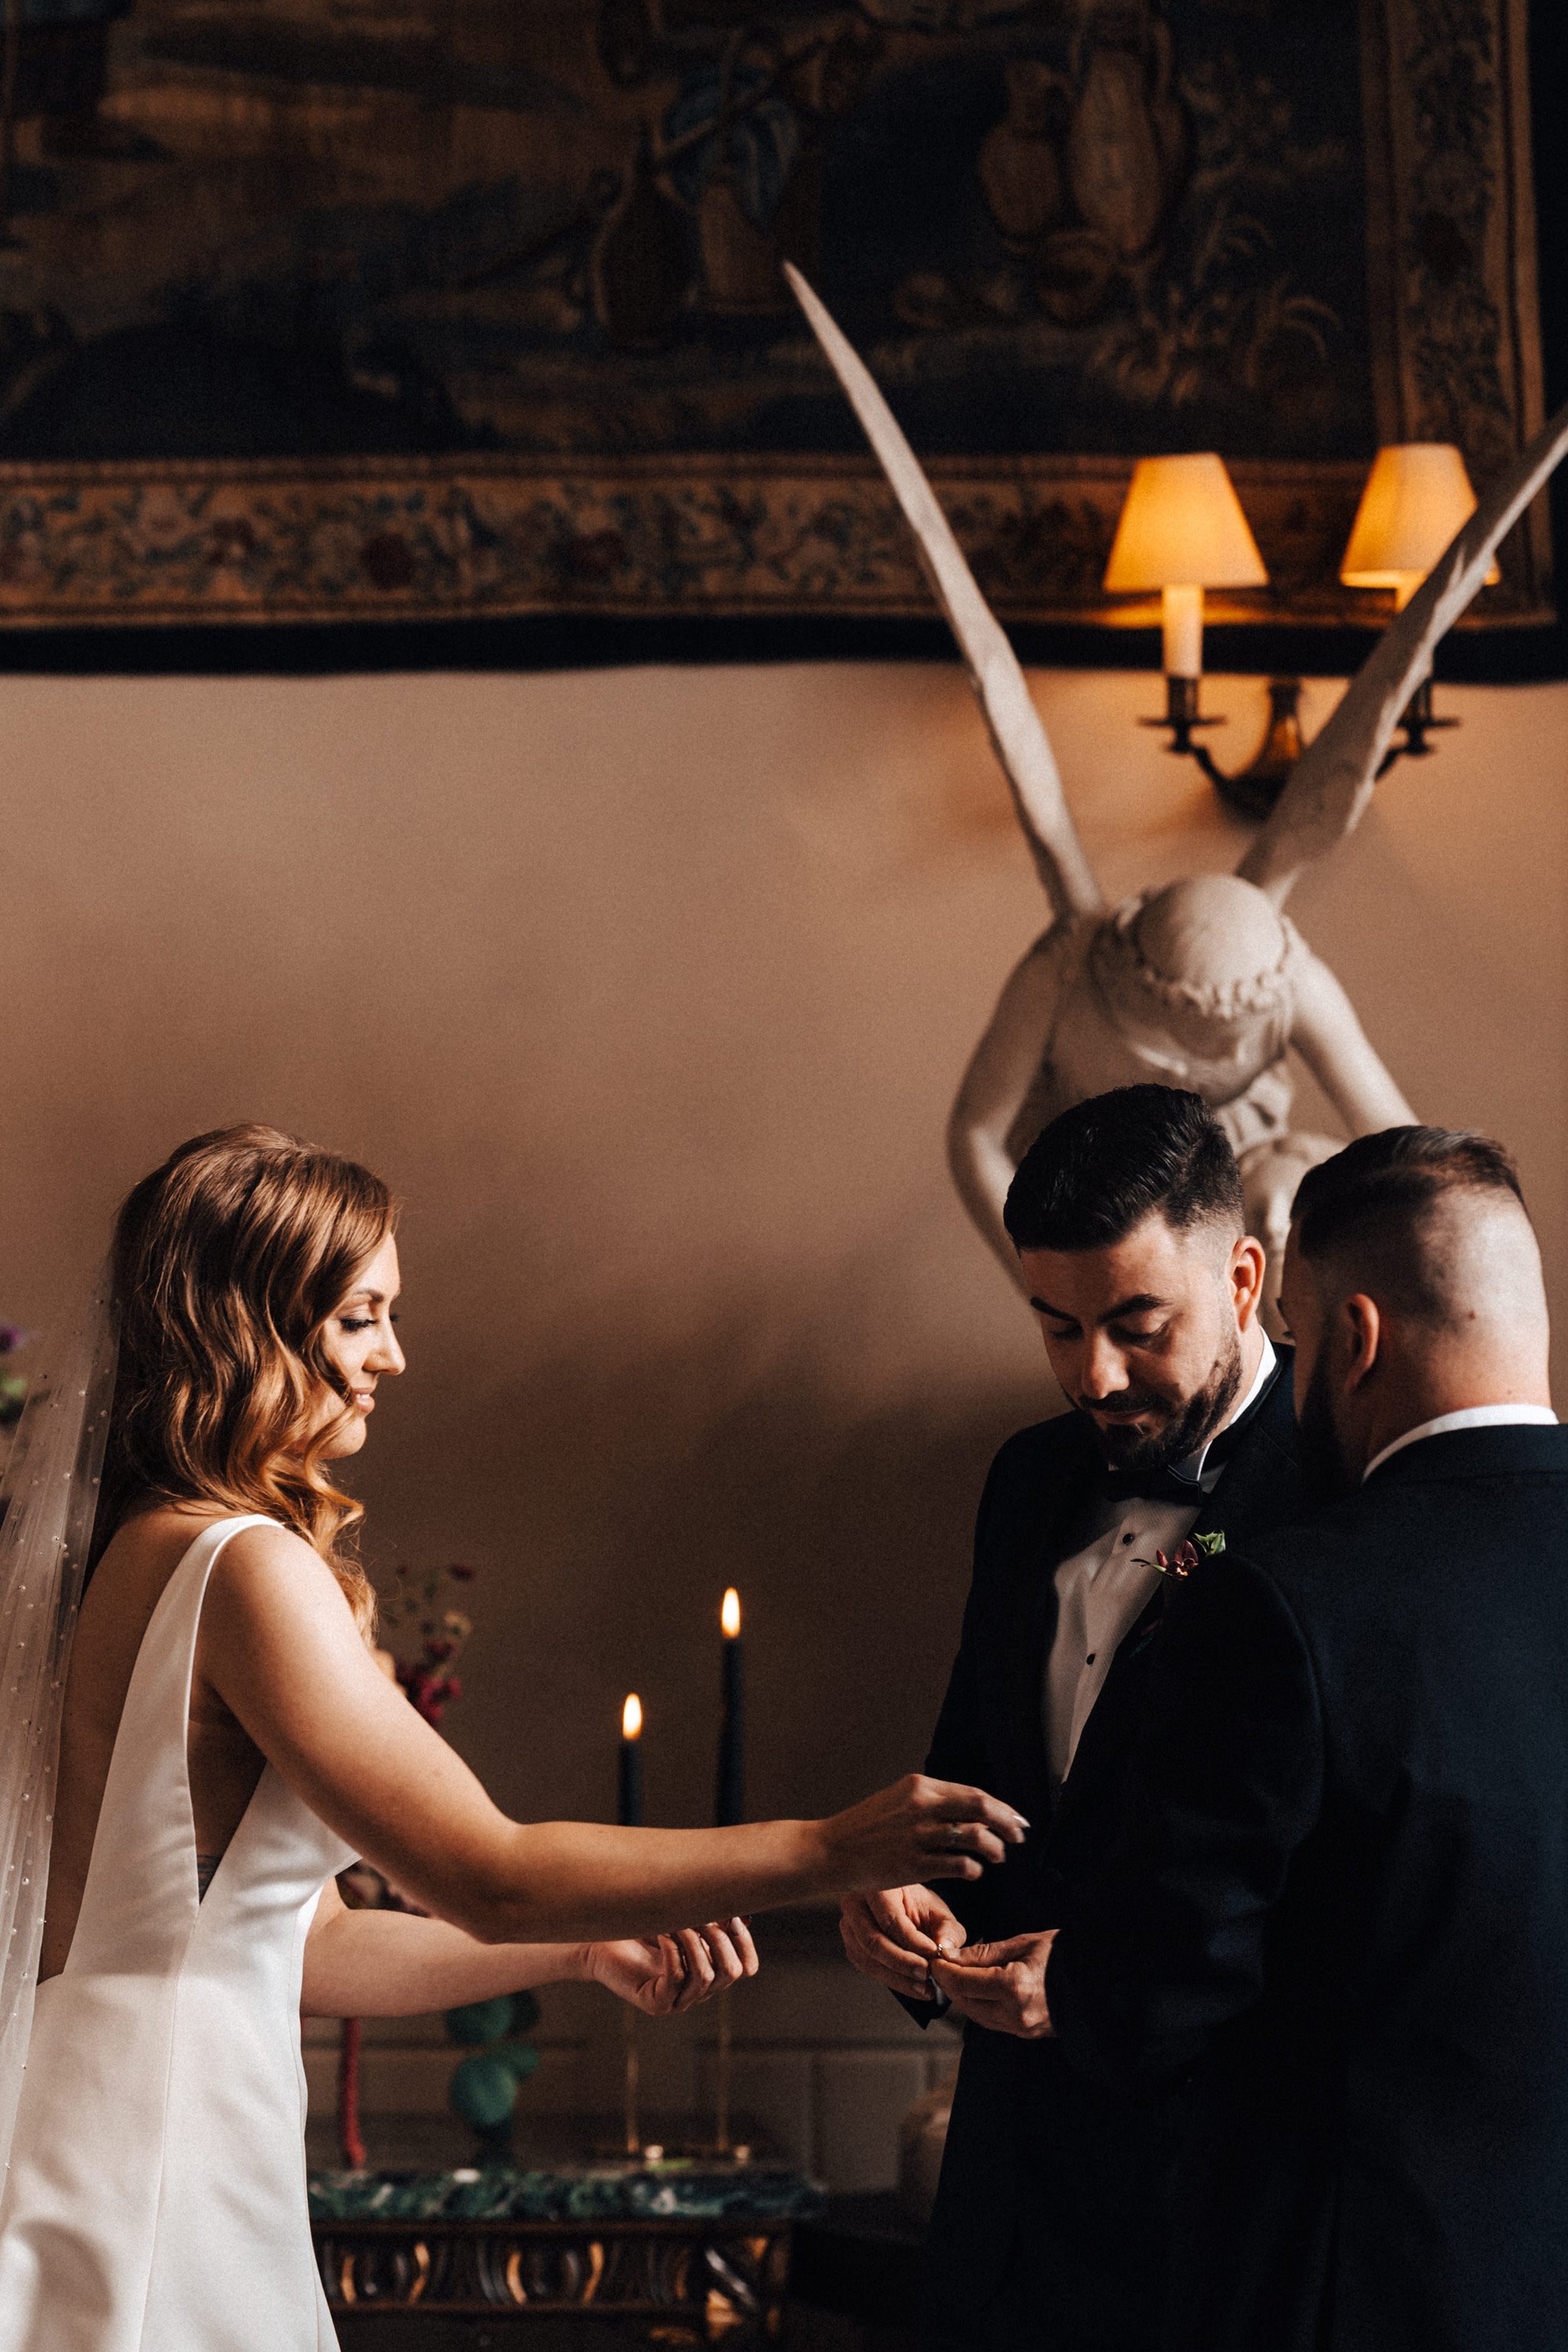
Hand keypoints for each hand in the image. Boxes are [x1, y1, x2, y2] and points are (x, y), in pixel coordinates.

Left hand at [585, 1919, 758, 2015]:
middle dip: (720, 1939)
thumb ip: (712, 1920)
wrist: (602, 1940)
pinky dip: (672, 1951)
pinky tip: (661, 1934)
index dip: (744, 1941)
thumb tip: (744, 1917)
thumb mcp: (684, 1919)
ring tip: (676, 1922)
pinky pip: (676, 1979)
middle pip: (732, 1972)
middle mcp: (698, 1991)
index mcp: (711, 1970)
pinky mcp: (655, 2004)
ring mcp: (678, 2001)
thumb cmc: (643, 1926)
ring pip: (706, 1977)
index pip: (747, 1967)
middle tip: (699, 1916)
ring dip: (694, 1942)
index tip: (730, 1914)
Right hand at [821, 1775, 1028, 1892]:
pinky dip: (974, 1869)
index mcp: (919, 1786)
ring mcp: (918, 1836)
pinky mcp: (914, 1864)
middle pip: (980, 1808)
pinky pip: (959, 1865)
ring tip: (997, 1856)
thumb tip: (976, 1812)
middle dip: (1007, 1823)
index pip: (973, 1792)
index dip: (1002, 1806)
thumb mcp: (899, 1800)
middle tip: (1019, 1836)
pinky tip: (974, 1872)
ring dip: (994, 1849)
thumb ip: (933, 1802)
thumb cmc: (868, 1827)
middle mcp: (921, 1806)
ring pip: (974, 1837)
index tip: (1016, 1818)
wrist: (833, 1849)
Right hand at [840, 1885, 966, 2000]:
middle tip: (926, 1974)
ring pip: (869, 1959)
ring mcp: (849, 1927)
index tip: (933, 1953)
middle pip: (873, 1941)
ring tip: (924, 1987)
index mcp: (876, 1887)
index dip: (912, 1940)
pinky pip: (868, 1968)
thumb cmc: (919, 1907)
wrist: (903, 1908)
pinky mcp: (852, 1947)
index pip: (890, 1918)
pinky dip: (893, 1980)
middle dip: (903, 1963)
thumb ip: (948, 1930)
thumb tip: (945, 1948)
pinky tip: (914, 1987)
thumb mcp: (939, 1912)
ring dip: (898, 1978)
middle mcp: (855, 1904)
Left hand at [930, 1929, 1056, 2038]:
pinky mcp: (1026, 2033)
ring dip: (962, 1996)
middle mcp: (1016, 2014)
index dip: (943, 1970)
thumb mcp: (1020, 1943)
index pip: (963, 1983)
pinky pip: (991, 2021)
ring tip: (957, 1974)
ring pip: (976, 2015)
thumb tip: (949, 1956)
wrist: (1095, 1977)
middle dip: (949, 1984)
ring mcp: (1022, 2028)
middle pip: (966, 2002)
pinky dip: (978, 2005)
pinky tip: (977, 1989)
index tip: (934, 1958)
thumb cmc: (1060, 1953)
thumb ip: (982, 1953)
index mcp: (1014, 1987)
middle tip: (942, 1965)